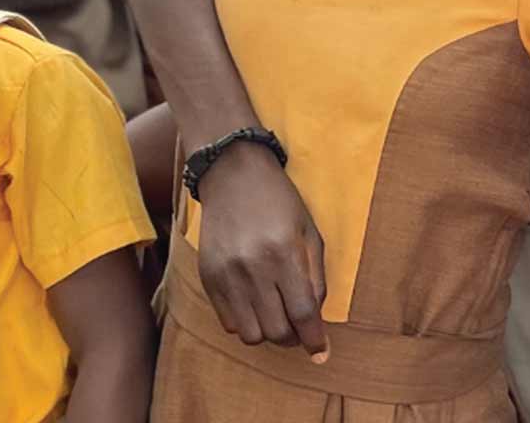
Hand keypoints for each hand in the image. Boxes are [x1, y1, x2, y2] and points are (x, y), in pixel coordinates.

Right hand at [195, 140, 329, 359]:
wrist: (234, 176)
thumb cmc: (280, 201)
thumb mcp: (309, 231)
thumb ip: (314, 275)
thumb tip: (316, 316)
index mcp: (283, 253)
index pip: (303, 312)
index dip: (315, 338)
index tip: (321, 353)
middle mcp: (252, 268)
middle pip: (276, 330)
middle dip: (294, 338)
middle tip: (301, 329)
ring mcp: (226, 275)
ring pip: (250, 333)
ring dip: (269, 333)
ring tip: (278, 316)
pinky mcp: (208, 278)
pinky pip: (228, 322)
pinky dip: (246, 323)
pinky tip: (256, 306)